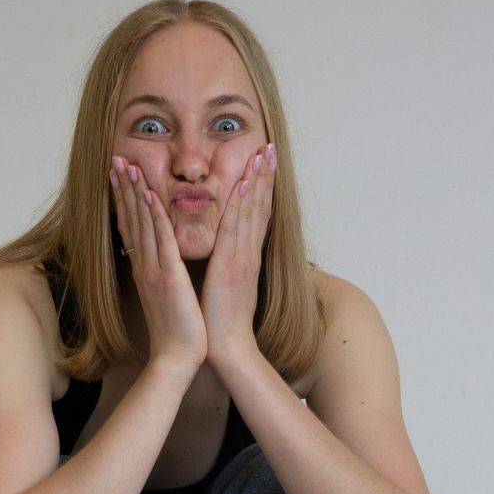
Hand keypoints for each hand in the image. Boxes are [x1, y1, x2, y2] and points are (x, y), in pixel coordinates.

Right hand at [110, 154, 207, 370]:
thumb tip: (162, 265)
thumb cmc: (177, 331)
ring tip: (126, 165)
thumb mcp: (166, 298)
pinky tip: (149, 193)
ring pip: (142, 223)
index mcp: (146, 270)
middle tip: (115, 159)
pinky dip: (154, 215)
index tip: (119, 177)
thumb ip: (161, 277)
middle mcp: (145, 266)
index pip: (132, 228)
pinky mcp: (168, 276)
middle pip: (130, 219)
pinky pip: (160, 239)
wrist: (177, 358)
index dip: (124, 201)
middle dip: (123, 188)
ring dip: (134, 192)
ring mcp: (154, 270)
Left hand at [200, 142, 275, 362]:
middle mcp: (249, 253)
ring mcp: (242, 258)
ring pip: (251, 212)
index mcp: (247, 257)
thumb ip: (231, 266)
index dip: (263, 189)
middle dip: (265, 176)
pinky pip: (235, 228)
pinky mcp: (231, 265)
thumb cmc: (223, 320)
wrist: (227, 346)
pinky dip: (240, 205)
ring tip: (261, 154)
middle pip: (260, 207)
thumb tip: (229, 254)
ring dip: (257, 181)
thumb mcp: (230, 286)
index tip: (265, 165)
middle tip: (269, 148)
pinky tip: (242, 183)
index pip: (258, 216)